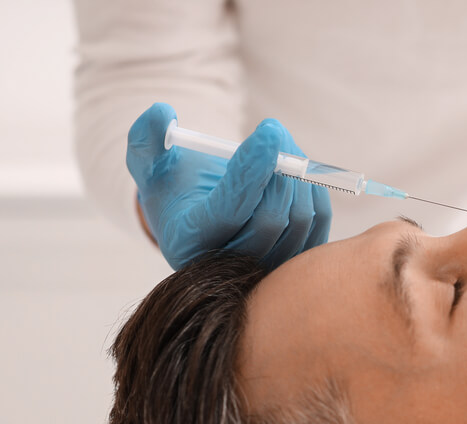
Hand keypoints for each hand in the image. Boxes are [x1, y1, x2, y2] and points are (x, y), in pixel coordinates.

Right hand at [126, 102, 331, 270]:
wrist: (200, 216)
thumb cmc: (173, 186)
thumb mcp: (149, 163)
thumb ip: (147, 140)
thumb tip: (162, 113)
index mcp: (190, 242)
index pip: (231, 208)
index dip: (252, 168)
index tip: (268, 130)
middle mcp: (230, 265)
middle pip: (271, 219)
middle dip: (281, 168)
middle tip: (275, 129)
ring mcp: (267, 268)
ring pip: (301, 220)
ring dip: (299, 173)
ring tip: (282, 142)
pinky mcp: (295, 260)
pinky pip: (319, 224)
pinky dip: (314, 189)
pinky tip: (296, 165)